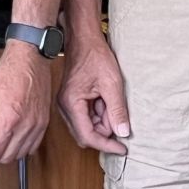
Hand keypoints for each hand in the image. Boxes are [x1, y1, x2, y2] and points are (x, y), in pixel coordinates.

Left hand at [0, 45, 51, 163]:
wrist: (31, 59)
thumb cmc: (8, 73)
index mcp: (9, 120)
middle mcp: (26, 127)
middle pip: (6, 157)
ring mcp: (38, 126)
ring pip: (19, 155)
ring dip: (5, 152)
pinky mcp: (44, 124)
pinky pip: (31, 147)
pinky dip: (19, 147)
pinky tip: (11, 135)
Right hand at [57, 34, 130, 155]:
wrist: (83, 39)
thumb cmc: (95, 56)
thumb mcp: (112, 83)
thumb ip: (117, 110)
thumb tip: (123, 133)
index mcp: (72, 104)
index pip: (88, 136)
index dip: (107, 145)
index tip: (122, 149)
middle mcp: (65, 108)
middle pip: (87, 134)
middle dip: (105, 130)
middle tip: (119, 116)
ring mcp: (67, 105)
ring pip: (88, 126)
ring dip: (103, 120)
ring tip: (111, 100)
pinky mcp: (72, 101)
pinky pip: (87, 116)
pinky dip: (99, 113)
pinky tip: (105, 98)